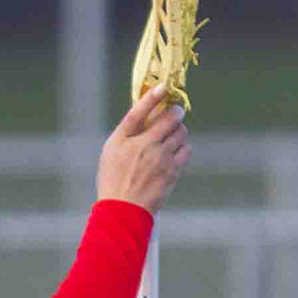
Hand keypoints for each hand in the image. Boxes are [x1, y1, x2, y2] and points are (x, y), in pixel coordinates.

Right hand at [96, 87, 190, 213]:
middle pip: (169, 119)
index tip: (164, 86)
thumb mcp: (111, 152)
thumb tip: (148, 113)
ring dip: (179, 130)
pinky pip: (186, 149)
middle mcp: (142, 146)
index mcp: (123, 140)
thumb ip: (128, 132)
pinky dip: (183, 147)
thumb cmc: (114, 179)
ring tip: (170, 137)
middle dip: (175, 112)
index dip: (152, 97)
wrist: (124, 210)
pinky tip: (174, 152)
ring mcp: (160, 158)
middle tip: (175, 112)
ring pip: (181, 132)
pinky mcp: (172, 170)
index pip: (138, 112)